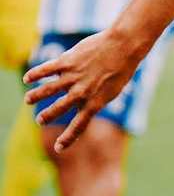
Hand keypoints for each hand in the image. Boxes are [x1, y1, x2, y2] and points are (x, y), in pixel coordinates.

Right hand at [23, 29, 142, 149]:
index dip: (68, 139)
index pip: (79, 126)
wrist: (124, 47)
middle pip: (59, 109)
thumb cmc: (121, 68)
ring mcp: (73, 77)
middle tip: (39, 120)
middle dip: (47, 116)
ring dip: (36, 96)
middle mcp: (82, 93)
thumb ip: (94, 98)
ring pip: (48, 90)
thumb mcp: (112, 90)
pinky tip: (27, 79)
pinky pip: (47, 70)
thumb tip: (79, 104)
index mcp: (95, 102)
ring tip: (28, 100)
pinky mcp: (67, 62)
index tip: (59, 148)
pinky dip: (35, 74)